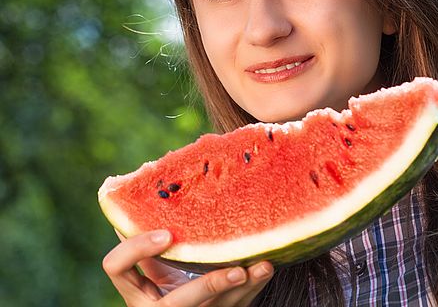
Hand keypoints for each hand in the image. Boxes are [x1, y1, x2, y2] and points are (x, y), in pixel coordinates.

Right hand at [103, 229, 273, 305]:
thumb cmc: (167, 286)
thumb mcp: (154, 269)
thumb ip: (148, 245)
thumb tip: (140, 196)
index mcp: (136, 292)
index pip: (117, 269)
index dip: (136, 249)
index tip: (167, 233)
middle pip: (178, 303)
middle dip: (209, 287)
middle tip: (236, 271)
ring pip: (218, 306)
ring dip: (244, 286)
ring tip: (263, 267)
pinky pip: (237, 304)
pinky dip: (254, 285)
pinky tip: (265, 268)